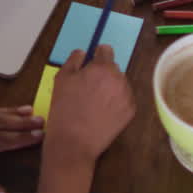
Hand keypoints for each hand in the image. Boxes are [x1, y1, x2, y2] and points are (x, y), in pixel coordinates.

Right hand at [44, 46, 135, 167]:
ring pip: (120, 84)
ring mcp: (127, 96)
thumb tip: (82, 53)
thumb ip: (73, 60)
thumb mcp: (61, 78)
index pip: (106, 50)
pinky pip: (124, 99)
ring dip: (110, 87)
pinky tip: (102, 111)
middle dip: (103, 73)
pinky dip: (116, 102)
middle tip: (88, 88)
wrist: (74, 142)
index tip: (91, 63)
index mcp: (102, 67)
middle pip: (113, 68)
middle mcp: (118, 79)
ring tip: (95, 102)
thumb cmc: (65, 109)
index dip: (97, 55)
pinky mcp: (130, 112)